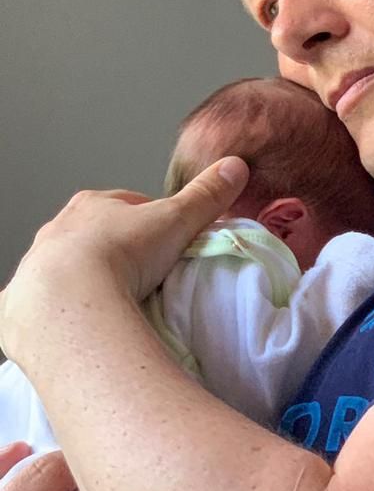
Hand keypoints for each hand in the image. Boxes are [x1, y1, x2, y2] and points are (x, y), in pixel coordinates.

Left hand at [0, 157, 249, 366]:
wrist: (69, 300)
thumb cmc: (121, 254)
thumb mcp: (176, 220)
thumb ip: (206, 196)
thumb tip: (235, 166)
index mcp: (92, 205)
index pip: (125, 205)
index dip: (149, 220)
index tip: (166, 239)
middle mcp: (58, 230)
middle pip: (93, 235)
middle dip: (115, 250)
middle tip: (143, 273)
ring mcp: (36, 266)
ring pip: (67, 268)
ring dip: (88, 281)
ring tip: (116, 302)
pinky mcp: (22, 305)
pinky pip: (44, 305)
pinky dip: (63, 312)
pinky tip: (83, 324)